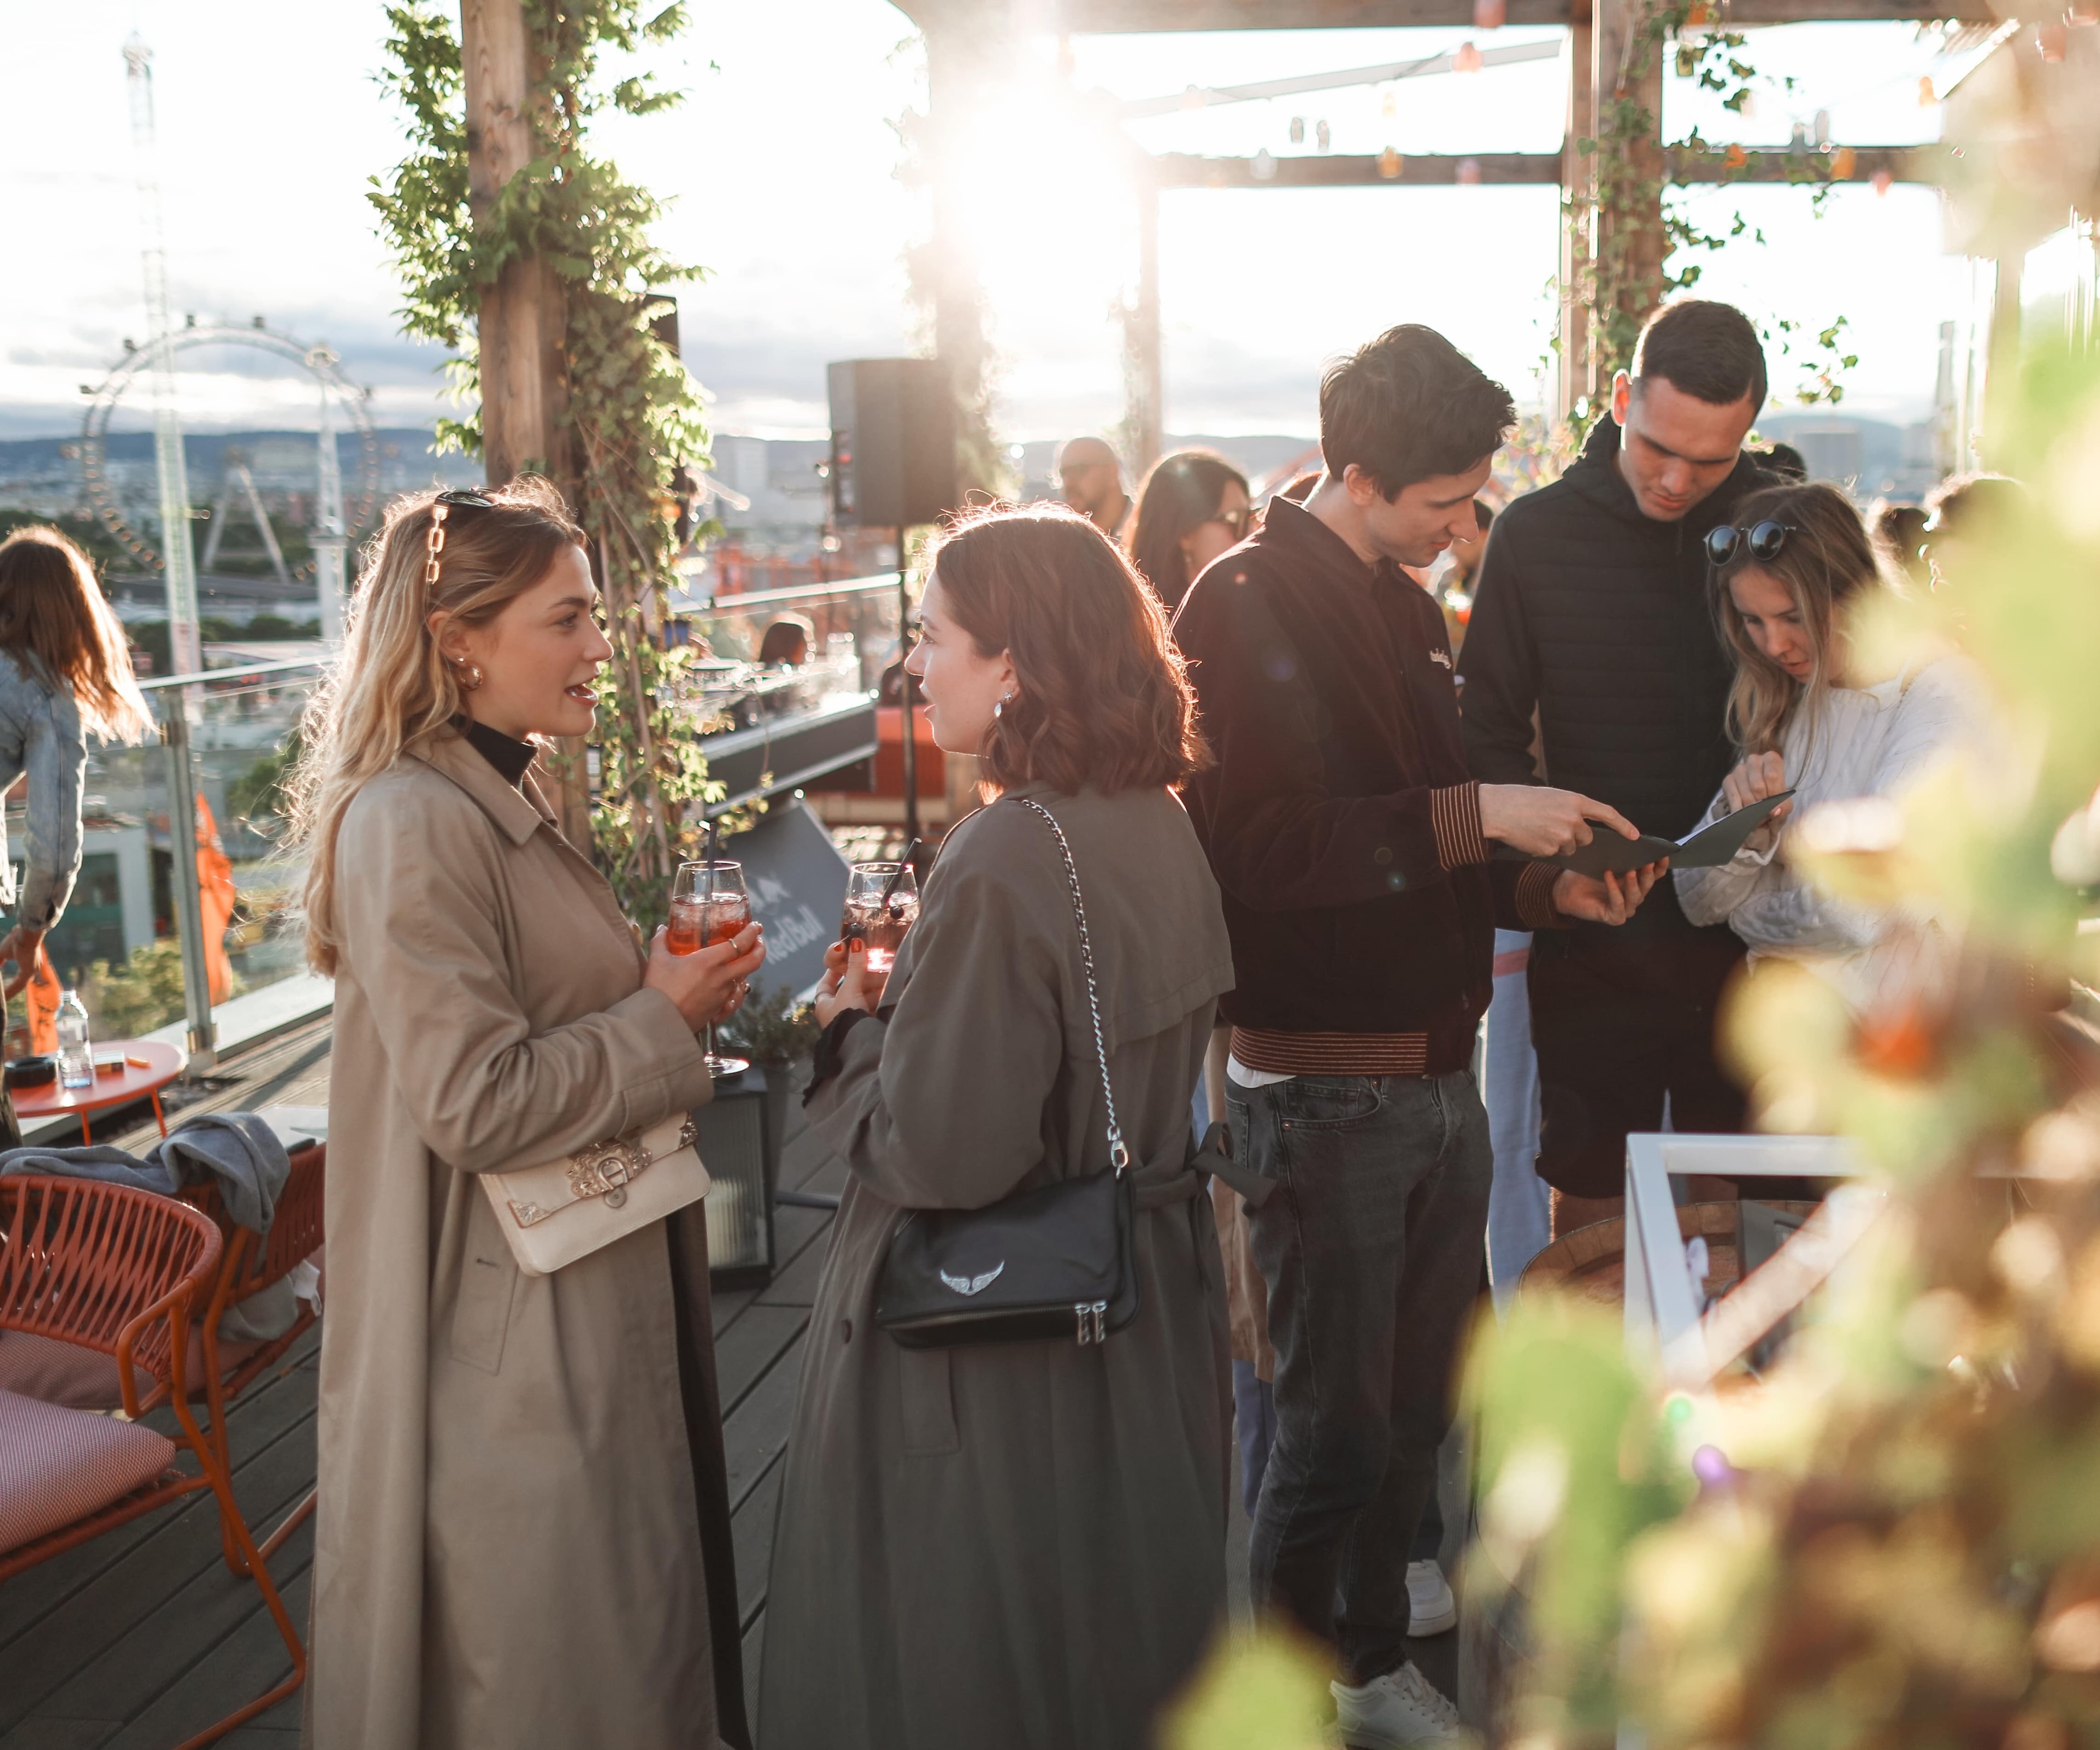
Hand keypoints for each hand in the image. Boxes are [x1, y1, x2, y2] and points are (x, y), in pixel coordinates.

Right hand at [0, 927, 45, 1000]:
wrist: (24, 933)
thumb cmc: (16, 940)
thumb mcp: (3, 952)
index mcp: (28, 965)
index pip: (19, 980)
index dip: (11, 987)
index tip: (3, 993)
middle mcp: (32, 969)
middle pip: (19, 985)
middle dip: (10, 992)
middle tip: (3, 998)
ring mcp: (32, 971)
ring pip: (19, 986)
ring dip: (9, 993)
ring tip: (2, 999)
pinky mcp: (29, 971)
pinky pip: (18, 984)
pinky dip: (10, 990)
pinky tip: (4, 996)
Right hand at [643, 922, 764, 1033]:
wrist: (659, 1022)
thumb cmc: (658, 990)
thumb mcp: (657, 961)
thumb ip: (660, 941)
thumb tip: (662, 928)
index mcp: (708, 962)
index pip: (740, 943)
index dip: (752, 933)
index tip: (755, 926)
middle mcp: (721, 978)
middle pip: (753, 962)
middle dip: (760, 949)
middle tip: (758, 941)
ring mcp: (722, 995)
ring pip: (745, 980)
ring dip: (747, 969)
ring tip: (742, 961)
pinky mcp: (719, 1010)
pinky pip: (736, 998)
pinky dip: (738, 989)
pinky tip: (734, 986)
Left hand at [814, 938, 887, 1026]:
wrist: (860, 1047)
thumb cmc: (847, 1018)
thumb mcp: (850, 989)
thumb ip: (855, 967)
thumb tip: (856, 943)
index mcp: (824, 1005)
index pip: (826, 983)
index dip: (835, 969)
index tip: (845, 957)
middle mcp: (836, 1012)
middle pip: (850, 987)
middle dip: (863, 975)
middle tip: (875, 963)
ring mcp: (853, 1019)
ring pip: (864, 996)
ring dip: (875, 985)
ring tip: (888, 975)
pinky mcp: (868, 1024)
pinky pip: (874, 1006)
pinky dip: (881, 997)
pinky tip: (890, 989)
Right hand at [1478, 784, 1638, 858]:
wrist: (1498, 810)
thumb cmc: (1522, 800)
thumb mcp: (1552, 796)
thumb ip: (1571, 808)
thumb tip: (1583, 827)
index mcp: (1575, 801)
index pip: (1607, 814)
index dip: (1623, 825)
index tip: (1635, 836)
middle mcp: (1573, 819)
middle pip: (1587, 837)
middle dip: (1576, 836)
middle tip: (1555, 826)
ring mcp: (1562, 836)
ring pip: (1571, 847)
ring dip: (1559, 843)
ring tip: (1539, 829)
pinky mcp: (1550, 850)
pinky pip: (1554, 853)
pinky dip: (1545, 848)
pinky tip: (1532, 837)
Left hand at [1552, 861, 1665, 925]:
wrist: (1564, 889)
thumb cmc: (1586, 874)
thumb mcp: (1606, 861)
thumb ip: (1621, 855)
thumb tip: (1631, 840)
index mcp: (1634, 881)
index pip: (1654, 875)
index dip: (1660, 866)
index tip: (1662, 855)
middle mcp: (1633, 895)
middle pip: (1647, 885)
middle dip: (1648, 874)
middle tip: (1647, 862)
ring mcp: (1625, 908)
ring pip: (1636, 896)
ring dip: (1634, 883)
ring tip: (1630, 871)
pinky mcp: (1614, 917)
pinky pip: (1618, 904)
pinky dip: (1614, 891)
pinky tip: (1608, 877)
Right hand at [1722, 750, 1790, 849]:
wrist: (1761, 806)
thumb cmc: (1775, 801)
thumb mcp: (1785, 805)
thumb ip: (1784, 807)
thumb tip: (1775, 811)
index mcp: (1772, 760)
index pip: (1772, 776)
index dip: (1773, 794)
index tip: (1774, 805)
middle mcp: (1754, 760)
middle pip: (1757, 786)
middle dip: (1761, 804)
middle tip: (1765, 811)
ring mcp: (1739, 769)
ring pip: (1745, 794)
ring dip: (1751, 808)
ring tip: (1756, 813)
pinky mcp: (1728, 780)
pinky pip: (1733, 797)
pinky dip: (1739, 809)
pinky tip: (1744, 814)